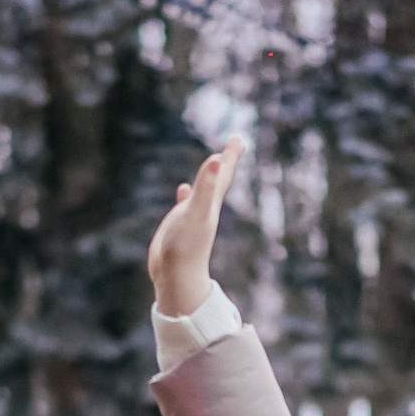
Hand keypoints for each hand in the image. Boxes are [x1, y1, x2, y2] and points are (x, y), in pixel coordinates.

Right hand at [148, 136, 245, 318]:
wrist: (175, 277)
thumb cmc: (186, 246)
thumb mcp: (196, 211)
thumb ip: (206, 186)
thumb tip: (217, 159)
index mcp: (210, 202)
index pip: (223, 172)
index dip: (230, 155)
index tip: (239, 138)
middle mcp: (204, 208)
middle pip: (218, 178)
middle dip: (225, 160)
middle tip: (235, 143)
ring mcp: (192, 217)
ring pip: (203, 191)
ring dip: (208, 177)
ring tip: (213, 164)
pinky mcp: (179, 226)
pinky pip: (185, 205)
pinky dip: (186, 195)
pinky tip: (182, 190)